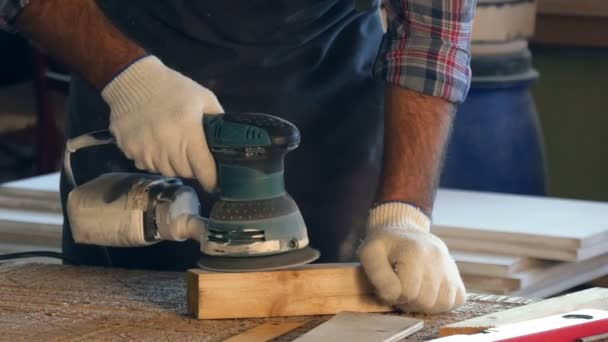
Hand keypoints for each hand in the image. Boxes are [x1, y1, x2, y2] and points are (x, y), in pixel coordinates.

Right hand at [101, 55, 222, 190]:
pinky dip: (154, 161)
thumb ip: (218, 120)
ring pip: (167, 171)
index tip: (215, 182)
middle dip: (193, 168)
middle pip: (186, 172)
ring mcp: (146, 149)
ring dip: (174, 165)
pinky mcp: (130, 150)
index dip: (212, 179)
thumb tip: (229, 142)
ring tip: (174, 147)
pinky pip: (147, 166)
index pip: (204, 169)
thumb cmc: (172, 88)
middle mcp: (166, 144)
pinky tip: (156, 144)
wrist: (132, 80)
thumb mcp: (203, 98)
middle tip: (193, 155)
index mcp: (188, 131)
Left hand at [358, 202, 465, 313]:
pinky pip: (457, 300)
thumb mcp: (370, 254)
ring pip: (442, 304)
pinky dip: (441, 303)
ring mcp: (450, 267)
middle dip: (407, 302)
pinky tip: (428, 293)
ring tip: (412, 293)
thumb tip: (393, 296)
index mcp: (415, 252)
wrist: (403, 231)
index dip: (393, 296)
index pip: (408, 292)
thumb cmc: (384, 245)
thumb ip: (378, 275)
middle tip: (398, 290)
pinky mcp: (457, 275)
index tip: (387, 286)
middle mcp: (437, 258)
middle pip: (425, 301)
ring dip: (424, 305)